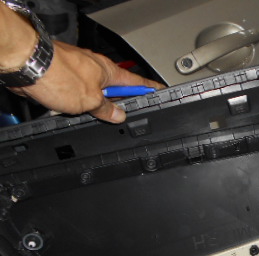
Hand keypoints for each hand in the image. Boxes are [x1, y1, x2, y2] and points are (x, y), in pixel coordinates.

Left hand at [9, 40, 164, 123]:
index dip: (151, 89)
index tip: (162, 92)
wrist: (27, 65)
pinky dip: (77, 105)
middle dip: (119, 104)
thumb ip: (106, 109)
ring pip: (95, 95)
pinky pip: (77, 95)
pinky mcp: (63, 78)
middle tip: (125, 117)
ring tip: (90, 116)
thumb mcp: (91, 100)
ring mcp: (79, 73)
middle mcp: (95, 70)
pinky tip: (72, 111)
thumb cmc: (57, 74)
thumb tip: (118, 115)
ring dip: (94, 107)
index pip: (138, 82)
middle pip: (116, 90)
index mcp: (109, 72)